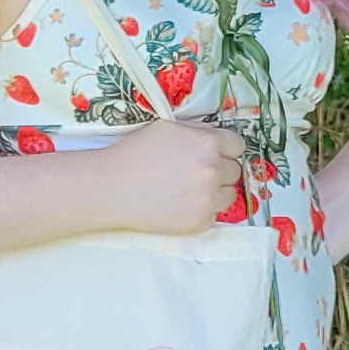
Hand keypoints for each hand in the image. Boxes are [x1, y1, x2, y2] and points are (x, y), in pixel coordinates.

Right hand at [103, 119, 245, 235]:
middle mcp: (213, 170)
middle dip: (219, 170)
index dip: (225, 149)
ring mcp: (208, 199)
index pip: (237, 145)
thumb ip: (197, 131)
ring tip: (189, 190)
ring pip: (229, 195)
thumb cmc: (135, 152)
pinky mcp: (199, 222)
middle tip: (194, 173)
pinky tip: (180, 204)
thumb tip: (215, 138)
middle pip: (234, 171)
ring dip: (216, 192)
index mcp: (207, 143)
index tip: (214, 154)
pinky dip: (202, 210)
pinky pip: (214, 215)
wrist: (111, 187)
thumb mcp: (168, 127)